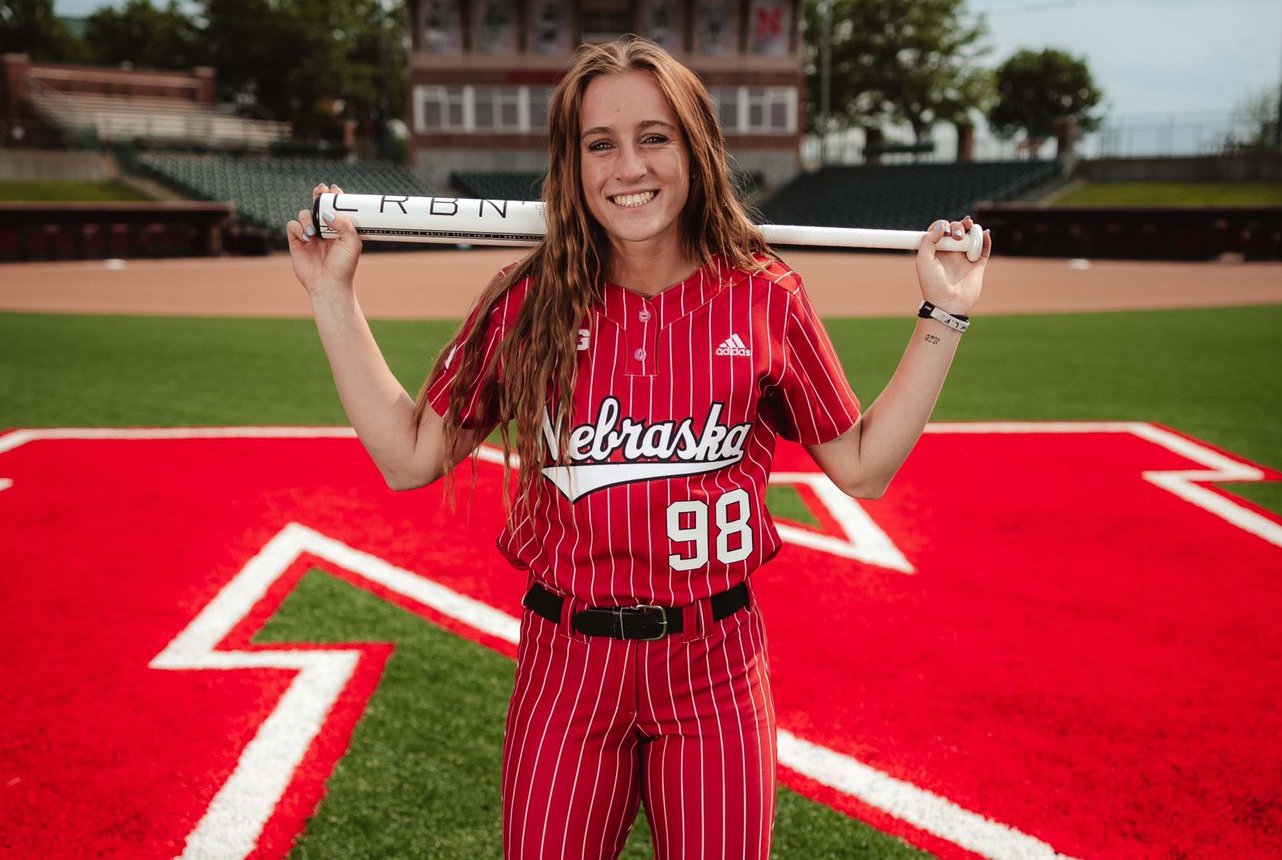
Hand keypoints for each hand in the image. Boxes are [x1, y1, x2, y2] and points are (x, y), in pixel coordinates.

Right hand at [285, 183, 362, 297]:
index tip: (335, 190)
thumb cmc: (344, 266)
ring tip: (314, 232)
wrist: (329, 284)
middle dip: (318, 196)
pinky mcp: (296, 241)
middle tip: (320, 190)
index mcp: (338, 228)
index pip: (335, 208)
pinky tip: (306, 237)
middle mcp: (323, 230)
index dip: (334, 197)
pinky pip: (292, 225)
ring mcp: (309, 235)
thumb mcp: (352, 243)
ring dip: (307, 217)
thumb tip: (328, 212)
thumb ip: (344, 224)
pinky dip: (298, 227)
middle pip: (317, 205)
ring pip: (304, 213)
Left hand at [915, 216, 990, 316]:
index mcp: (936, 251)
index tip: (944, 231)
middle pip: (957, 230)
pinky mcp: (978, 265)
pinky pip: (985, 249)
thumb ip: (927, 241)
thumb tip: (941, 227)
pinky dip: (986, 239)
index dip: (943, 225)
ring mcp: (965, 258)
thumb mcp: (923, 261)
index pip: (941, 230)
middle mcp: (951, 252)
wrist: (948, 303)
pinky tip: (985, 234)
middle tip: (957, 235)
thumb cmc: (932, 284)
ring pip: (971, 236)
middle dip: (959, 226)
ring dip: (973, 229)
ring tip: (970, 230)